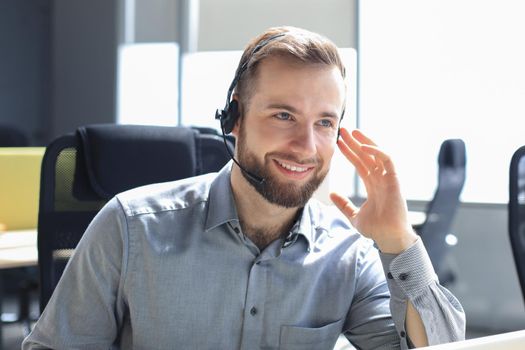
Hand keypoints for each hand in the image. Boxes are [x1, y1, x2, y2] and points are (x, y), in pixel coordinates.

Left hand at [330, 128, 416, 253]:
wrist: (388, 238)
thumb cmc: (376, 229)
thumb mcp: (354, 215)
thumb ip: (344, 204)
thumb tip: (332, 194)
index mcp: (373, 185)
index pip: (360, 164)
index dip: (349, 153)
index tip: (338, 143)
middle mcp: (381, 179)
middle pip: (367, 155)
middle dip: (355, 142)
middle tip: (343, 130)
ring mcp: (388, 179)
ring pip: (377, 154)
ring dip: (365, 142)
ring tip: (352, 132)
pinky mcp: (395, 180)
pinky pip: (387, 161)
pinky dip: (377, 152)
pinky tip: (363, 147)